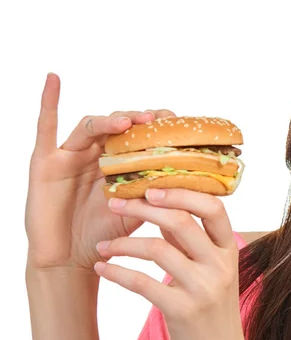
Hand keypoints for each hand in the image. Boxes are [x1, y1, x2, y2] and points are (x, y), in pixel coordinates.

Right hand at [25, 72, 178, 272]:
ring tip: (131, 123)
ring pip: (92, 127)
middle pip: (119, 126)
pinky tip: (53, 80)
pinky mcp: (45, 163)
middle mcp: (96, 154)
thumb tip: (197, 181)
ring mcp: (71, 156)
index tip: (181, 125)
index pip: (141, 135)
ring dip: (112, 122)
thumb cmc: (105, 234)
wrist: (70, 260)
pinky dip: (48, 102)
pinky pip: (45, 128)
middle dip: (140, 120)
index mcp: (120, 163)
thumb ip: (160, 194)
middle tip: (160, 120)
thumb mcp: (140, 210)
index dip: (158, 127)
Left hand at [94, 188, 247, 339]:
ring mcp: (203, 288)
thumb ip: (192, 243)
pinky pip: (142, 283)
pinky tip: (102, 268)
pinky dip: (117, 272)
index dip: (183, 193)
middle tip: (116, 204)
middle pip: (180, 221)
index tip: (152, 189)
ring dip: (123, 243)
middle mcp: (220, 265)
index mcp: (229, 251)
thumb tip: (163, 211)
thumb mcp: (213, 273)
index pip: (214, 208)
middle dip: (143, 208)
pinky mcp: (182, 311)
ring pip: (157, 249)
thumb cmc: (213, 312)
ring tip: (103, 245)